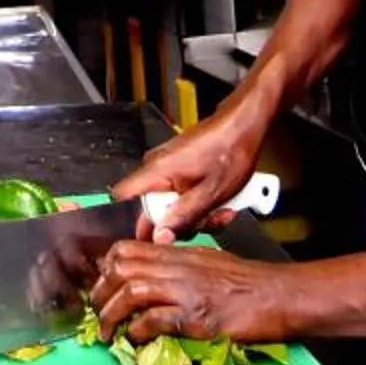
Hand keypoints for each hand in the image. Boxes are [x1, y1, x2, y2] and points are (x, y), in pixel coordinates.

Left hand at [92, 241, 295, 344]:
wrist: (281, 295)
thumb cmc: (249, 282)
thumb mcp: (208, 263)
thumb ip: (178, 268)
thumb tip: (151, 280)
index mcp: (179, 254)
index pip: (126, 249)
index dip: (104, 268)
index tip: (99, 288)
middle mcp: (179, 268)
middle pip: (121, 268)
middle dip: (100, 292)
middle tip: (97, 314)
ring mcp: (188, 291)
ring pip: (132, 291)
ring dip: (112, 315)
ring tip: (108, 333)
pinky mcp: (199, 317)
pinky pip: (156, 320)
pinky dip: (139, 331)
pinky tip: (137, 340)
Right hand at [109, 100, 268, 242]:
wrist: (243, 127)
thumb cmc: (230, 150)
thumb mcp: (209, 194)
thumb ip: (182, 218)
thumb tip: (159, 237)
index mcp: (157, 171)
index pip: (122, 198)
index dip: (135, 221)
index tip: (158, 234)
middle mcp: (156, 167)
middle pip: (153, 210)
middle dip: (181, 222)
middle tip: (205, 221)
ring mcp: (168, 168)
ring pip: (171, 205)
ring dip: (196, 215)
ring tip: (219, 210)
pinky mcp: (180, 169)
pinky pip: (181, 194)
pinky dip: (199, 202)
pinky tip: (217, 202)